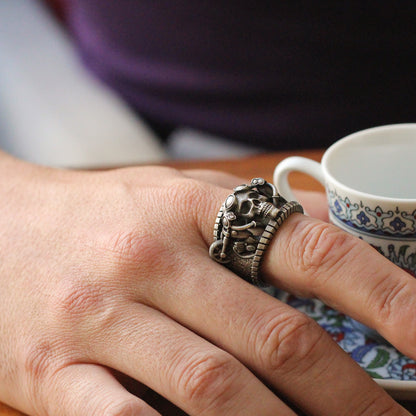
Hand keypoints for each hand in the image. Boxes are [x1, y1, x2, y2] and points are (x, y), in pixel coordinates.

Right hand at [0, 154, 413, 415]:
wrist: (1, 223)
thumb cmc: (104, 212)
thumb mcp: (180, 198)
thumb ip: (252, 225)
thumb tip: (335, 254)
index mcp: (190, 209)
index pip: (309, 251)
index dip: (386, 298)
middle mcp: (149, 258)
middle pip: (274, 338)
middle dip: (350, 396)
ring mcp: (99, 315)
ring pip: (214, 391)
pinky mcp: (52, 368)